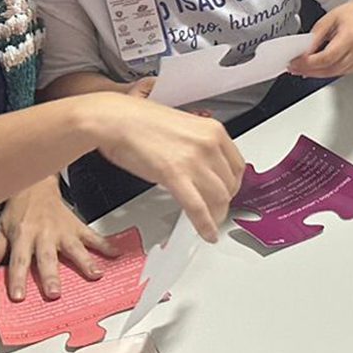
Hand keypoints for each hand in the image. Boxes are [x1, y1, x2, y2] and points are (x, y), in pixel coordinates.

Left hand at [0, 177, 116, 301]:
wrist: (37, 183)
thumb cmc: (20, 208)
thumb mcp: (1, 227)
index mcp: (22, 235)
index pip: (18, 260)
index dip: (17, 278)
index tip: (18, 296)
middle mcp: (44, 233)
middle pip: (47, 257)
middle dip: (51, 275)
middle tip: (55, 292)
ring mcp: (63, 230)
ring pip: (74, 248)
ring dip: (85, 262)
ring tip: (94, 274)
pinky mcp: (77, 226)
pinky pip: (93, 236)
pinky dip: (106, 245)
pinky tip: (115, 254)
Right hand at [84, 95, 245, 242]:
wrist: (115, 119)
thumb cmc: (139, 121)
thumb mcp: (183, 128)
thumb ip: (198, 147)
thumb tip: (204, 168)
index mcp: (213, 130)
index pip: (237, 166)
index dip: (233, 185)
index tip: (228, 193)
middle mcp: (208, 144)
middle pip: (230, 184)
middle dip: (224, 202)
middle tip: (217, 211)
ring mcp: (193, 159)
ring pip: (219, 198)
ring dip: (216, 215)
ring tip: (210, 223)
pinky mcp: (175, 175)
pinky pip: (198, 207)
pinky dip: (205, 225)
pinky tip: (207, 233)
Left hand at [289, 0, 352, 77]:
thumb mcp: (332, 17)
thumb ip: (317, 34)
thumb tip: (303, 49)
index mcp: (351, 37)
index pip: (327, 57)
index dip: (308, 63)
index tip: (295, 62)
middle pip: (329, 69)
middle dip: (309, 70)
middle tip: (294, 67)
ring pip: (334, 73)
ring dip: (316, 73)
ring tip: (302, 68)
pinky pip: (341, 72)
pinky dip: (327, 71)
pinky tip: (318, 68)